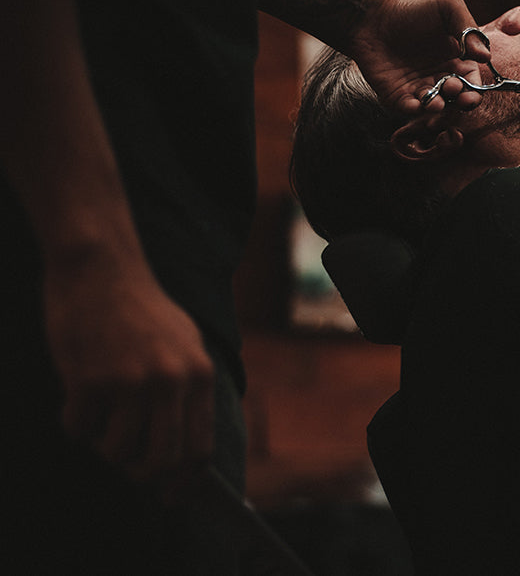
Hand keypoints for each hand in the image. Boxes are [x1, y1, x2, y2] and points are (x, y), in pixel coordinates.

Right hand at [46, 254, 214, 483]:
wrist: (101, 268)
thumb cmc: (140, 308)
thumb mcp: (185, 343)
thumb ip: (189, 391)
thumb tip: (186, 452)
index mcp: (199, 374)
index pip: (199, 448)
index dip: (185, 482)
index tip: (172, 497)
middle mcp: (171, 381)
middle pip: (160, 460)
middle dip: (141, 474)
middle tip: (126, 466)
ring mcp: (130, 382)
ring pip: (115, 451)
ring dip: (103, 445)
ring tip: (100, 416)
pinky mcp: (90, 379)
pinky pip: (79, 429)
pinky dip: (75, 423)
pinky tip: (77, 396)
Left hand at [348, 0, 491, 114]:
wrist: (372, 14)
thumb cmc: (412, 8)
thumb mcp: (447, 7)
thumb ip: (468, 28)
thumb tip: (485, 57)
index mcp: (457, 61)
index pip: (472, 83)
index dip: (474, 91)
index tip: (471, 92)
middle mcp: (440, 78)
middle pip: (456, 100)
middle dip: (458, 101)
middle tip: (451, 89)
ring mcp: (418, 88)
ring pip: (434, 107)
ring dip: (437, 108)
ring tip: (434, 102)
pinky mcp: (397, 95)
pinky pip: (408, 109)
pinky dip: (413, 110)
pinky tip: (415, 104)